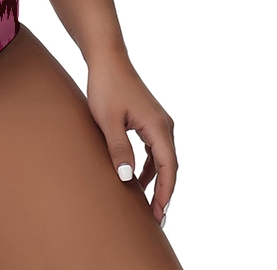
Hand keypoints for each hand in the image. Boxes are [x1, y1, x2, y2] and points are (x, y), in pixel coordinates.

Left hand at [86, 55, 176, 224]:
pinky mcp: (149, 119)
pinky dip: (151, 166)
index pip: (168, 168)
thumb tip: (127, 178)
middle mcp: (164, 125)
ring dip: (158, 180)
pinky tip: (139, 178)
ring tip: (149, 204)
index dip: (165, 193)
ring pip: (163, 158)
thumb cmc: (106, 86)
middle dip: (164, 193)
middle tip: (156, 219)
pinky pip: (155, 149)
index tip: (159, 214)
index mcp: (158, 127)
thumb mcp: (108, 120)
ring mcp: (158, 121)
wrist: (107, 58)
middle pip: (170, 166)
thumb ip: (118, 148)